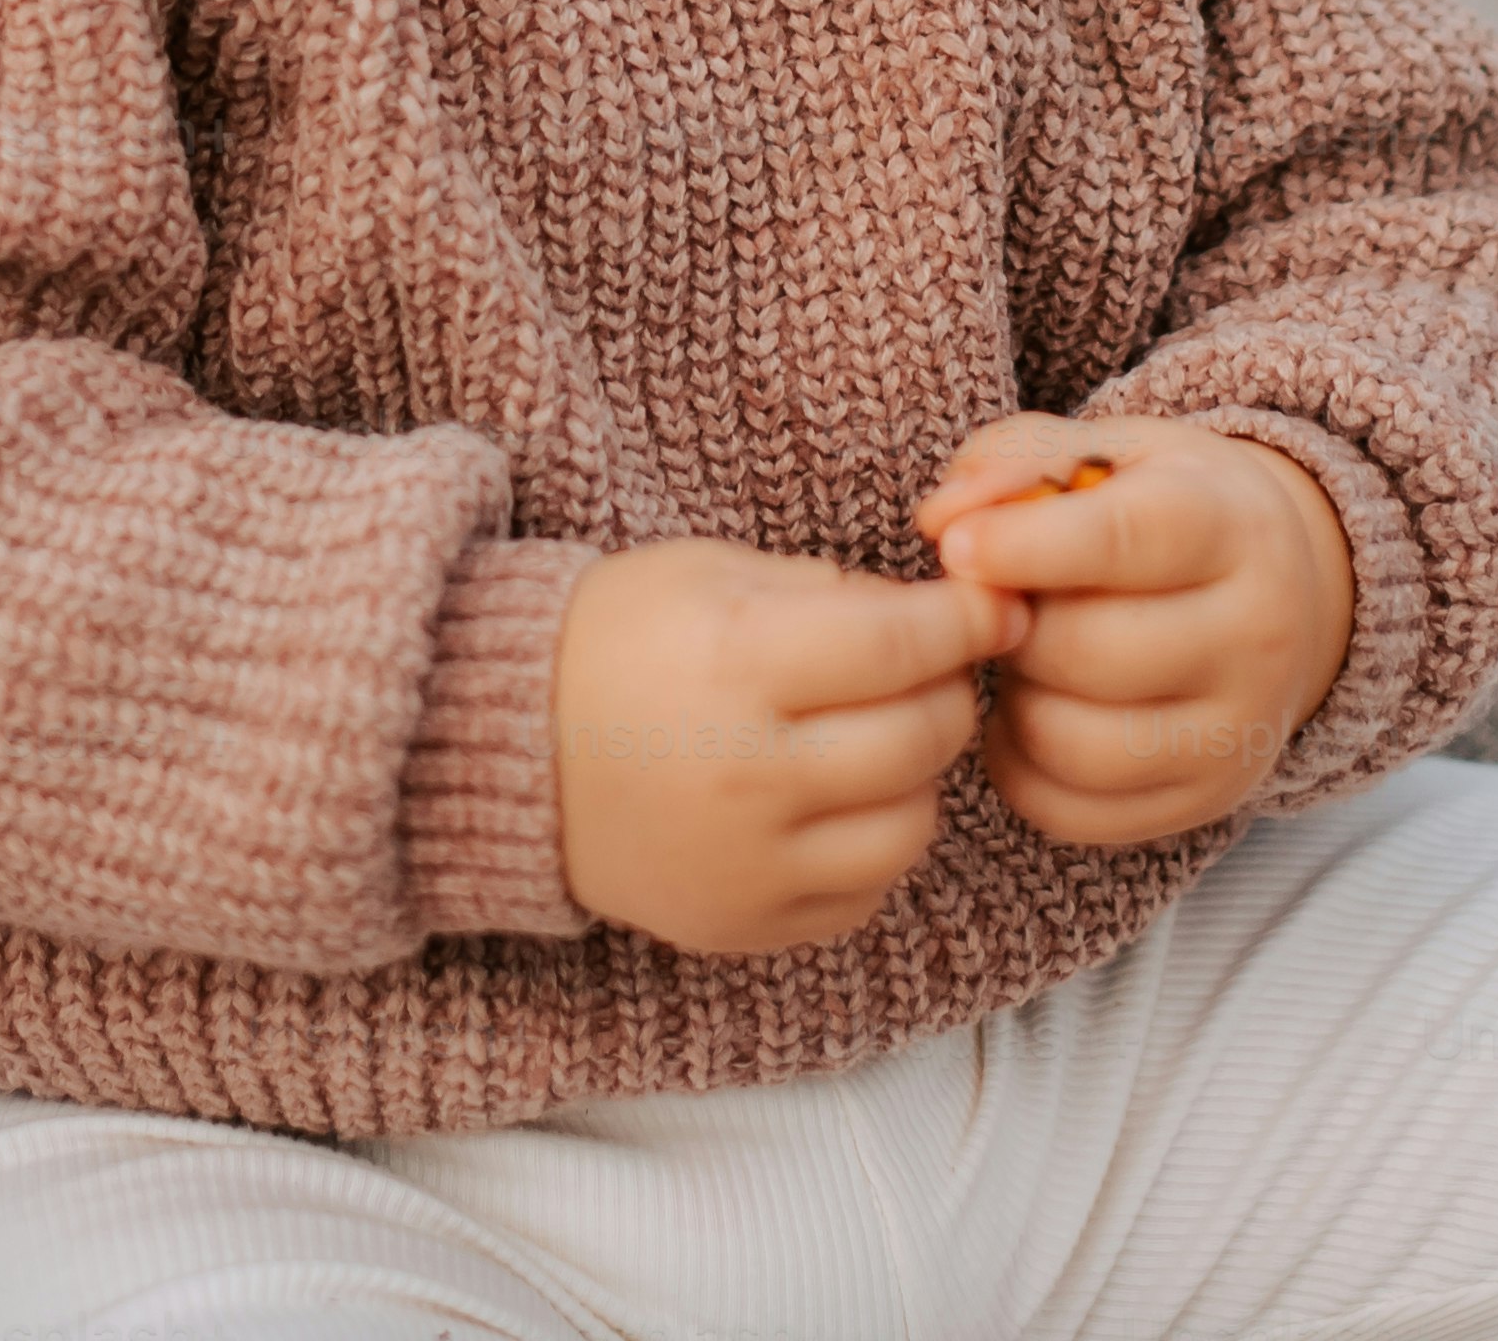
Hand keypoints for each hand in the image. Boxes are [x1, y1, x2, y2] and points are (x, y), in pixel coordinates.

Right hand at [550, 537, 1027, 956]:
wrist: (502, 748)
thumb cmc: (615, 639)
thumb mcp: (712, 572)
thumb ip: (833, 590)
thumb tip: (950, 613)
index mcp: (739, 665)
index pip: (906, 644)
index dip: (970, 620)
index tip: (995, 607)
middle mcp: (750, 775)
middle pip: (924, 737)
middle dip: (946, 691)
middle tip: (922, 668)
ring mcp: (748, 865)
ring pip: (911, 827)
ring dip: (913, 777)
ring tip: (869, 740)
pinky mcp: (742, 925)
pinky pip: (862, 895)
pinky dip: (866, 847)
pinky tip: (826, 804)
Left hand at [911, 415, 1353, 849]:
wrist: (1282, 591)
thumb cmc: (1166, 509)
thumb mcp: (1110, 453)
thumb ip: (1017, 461)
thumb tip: (942, 521)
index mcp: (1232, 526)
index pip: (1124, 542)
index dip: (1025, 547)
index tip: (953, 547)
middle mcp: (1255, 635)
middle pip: (1083, 650)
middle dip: (1014, 625)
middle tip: (1010, 602)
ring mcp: (1237, 731)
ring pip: (1070, 743)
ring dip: (1016, 700)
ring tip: (1032, 657)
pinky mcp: (1205, 800)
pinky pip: (1067, 810)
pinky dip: (1022, 765)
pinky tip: (1037, 712)